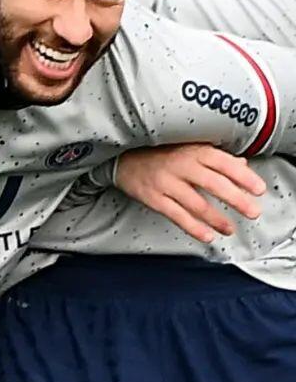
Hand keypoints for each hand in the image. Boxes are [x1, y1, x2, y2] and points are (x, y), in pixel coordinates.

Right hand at [115, 144, 265, 243]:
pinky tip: (207, 235)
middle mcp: (180, 165)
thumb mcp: (188, 147)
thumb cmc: (158, 152)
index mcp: (192, 151)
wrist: (122, 157)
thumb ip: (215, 157)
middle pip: (214, 183)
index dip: (243, 177)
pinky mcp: (153, 197)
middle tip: (253, 211)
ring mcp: (166, 182)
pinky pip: (176, 215)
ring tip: (230, 229)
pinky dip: (193, 227)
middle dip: (236, 199)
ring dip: (216, 218)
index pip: (223, 163)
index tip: (259, 189)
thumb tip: (242, 166)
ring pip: (196, 203)